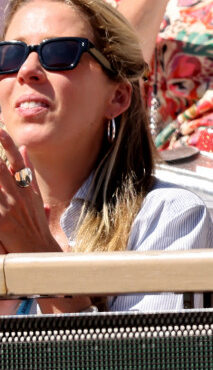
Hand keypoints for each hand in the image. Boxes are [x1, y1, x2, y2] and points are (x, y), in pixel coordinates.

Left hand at [0, 130, 59, 253]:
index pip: (19, 163)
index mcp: (27, 190)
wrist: (38, 253)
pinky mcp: (0, 222)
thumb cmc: (35, 227)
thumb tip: (25, 154)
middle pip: (2, 169)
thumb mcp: (35, 199)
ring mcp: (9, 208)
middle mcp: (18, 196)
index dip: (9, 146)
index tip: (0, 130)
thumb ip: (29, 176)